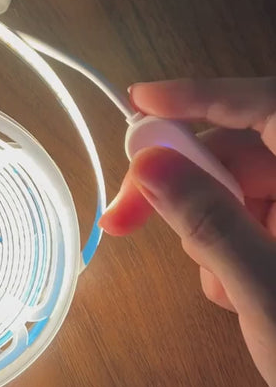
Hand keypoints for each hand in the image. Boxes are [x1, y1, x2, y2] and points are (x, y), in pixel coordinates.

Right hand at [99, 78, 275, 386]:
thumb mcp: (266, 291)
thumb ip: (211, 224)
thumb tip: (149, 166)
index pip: (264, 106)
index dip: (200, 96)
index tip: (140, 100)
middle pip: (237, 153)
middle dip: (178, 182)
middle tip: (124, 215)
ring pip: (236, 188)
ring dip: (203, 224)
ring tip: (210, 276)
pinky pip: (248, 215)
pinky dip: (224, 241)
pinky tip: (229, 284)